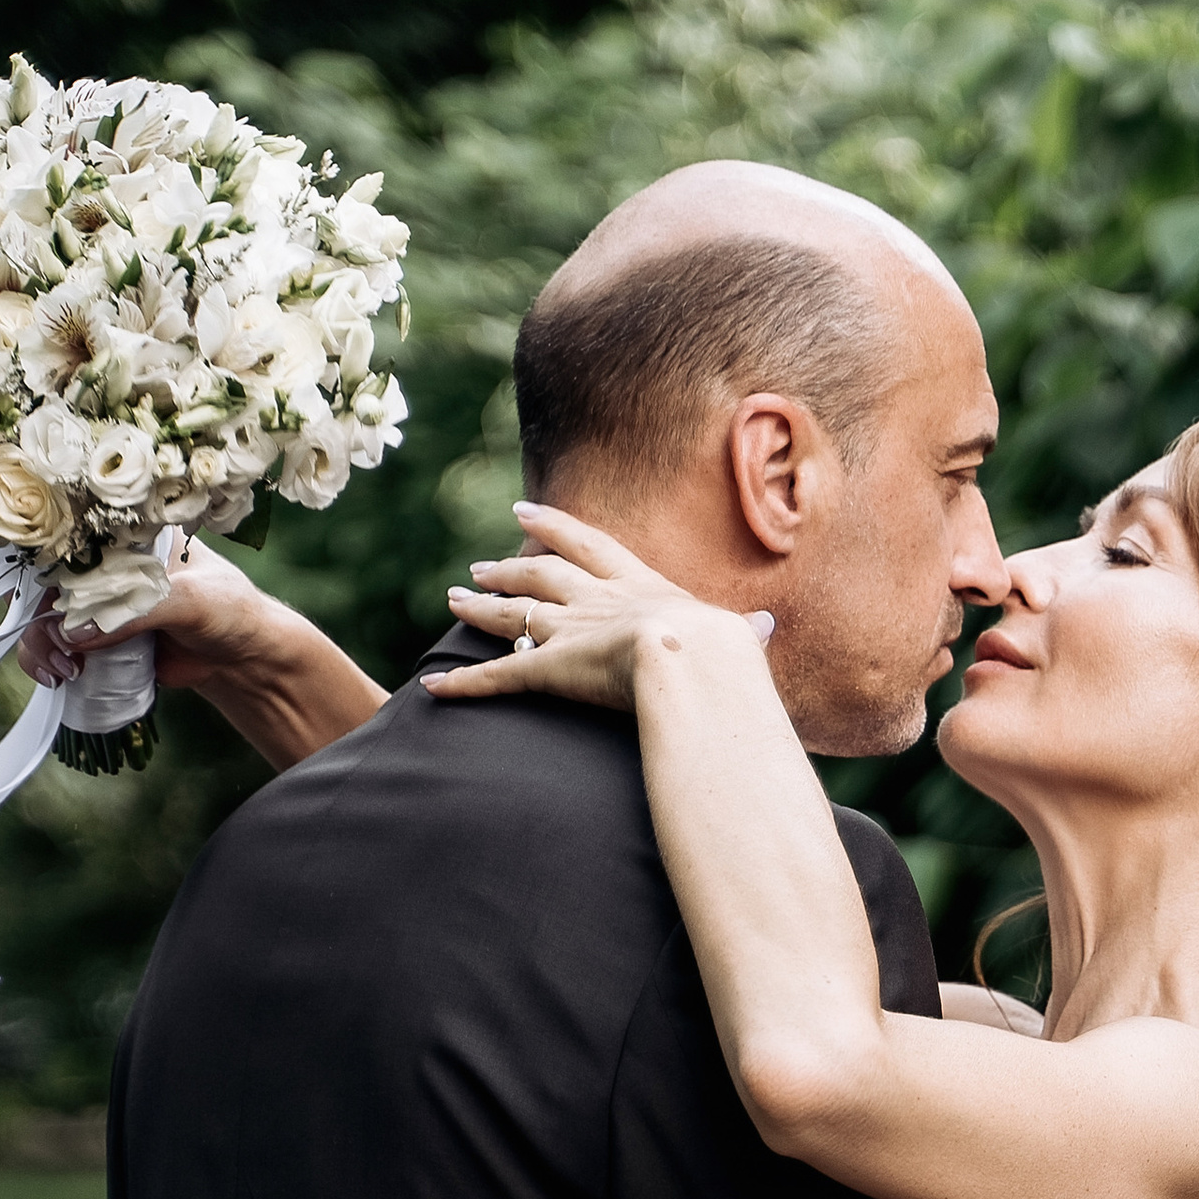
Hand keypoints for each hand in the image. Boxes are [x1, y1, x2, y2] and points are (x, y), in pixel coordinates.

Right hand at [17, 531, 385, 771]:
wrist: (246, 658)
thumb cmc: (229, 612)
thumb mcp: (189, 600)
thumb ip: (136, 610)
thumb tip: (74, 633)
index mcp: (128, 535)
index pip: (70, 537)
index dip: (46, 564)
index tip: (44, 597)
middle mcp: (106, 564)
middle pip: (50, 582)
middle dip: (42, 618)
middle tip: (58, 651)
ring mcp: (100, 602)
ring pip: (48, 617)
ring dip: (42, 645)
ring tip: (64, 672)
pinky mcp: (101, 637)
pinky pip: (62, 646)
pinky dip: (52, 660)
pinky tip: (61, 678)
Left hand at [425, 502, 757, 711]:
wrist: (692, 663)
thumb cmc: (722, 653)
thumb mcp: (737, 637)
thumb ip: (745, 633)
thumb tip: (766, 627)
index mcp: (638, 586)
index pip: (588, 547)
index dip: (555, 530)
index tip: (525, 513)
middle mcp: (594, 602)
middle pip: (540, 577)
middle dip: (509, 569)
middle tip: (480, 565)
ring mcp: (567, 633)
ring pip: (511, 616)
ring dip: (480, 609)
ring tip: (454, 600)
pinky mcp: (546, 671)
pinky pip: (495, 678)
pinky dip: (461, 683)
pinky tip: (431, 685)